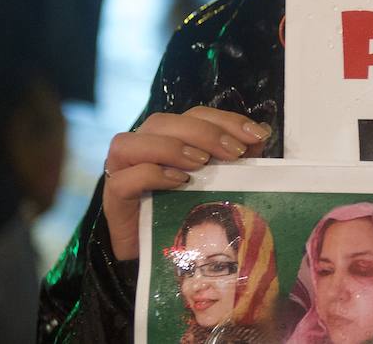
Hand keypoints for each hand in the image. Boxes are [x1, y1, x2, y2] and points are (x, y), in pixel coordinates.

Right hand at [101, 106, 270, 260]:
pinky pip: (124, 177)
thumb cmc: (187, 214)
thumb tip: (259, 138)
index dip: (225, 120)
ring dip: (171, 146)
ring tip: (202, 163)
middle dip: (203, 132)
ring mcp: (122, 169)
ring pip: (134, 141)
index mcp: (168, 137)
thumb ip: (235, 160)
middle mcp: (142, 146)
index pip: (194, 115)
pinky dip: (152, 174)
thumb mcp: (217, 184)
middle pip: (165, 122)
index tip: (257, 135)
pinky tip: (179, 182)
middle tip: (234, 152)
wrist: (157, 258)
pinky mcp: (113, 196)